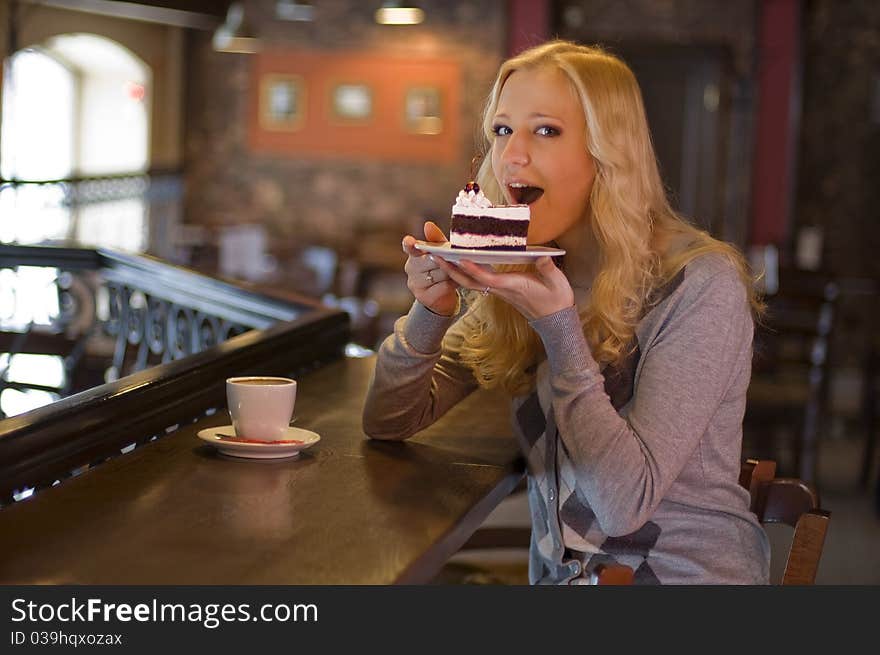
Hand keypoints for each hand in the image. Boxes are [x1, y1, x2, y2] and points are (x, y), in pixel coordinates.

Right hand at [401, 221, 459, 315]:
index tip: (410, 241)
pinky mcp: (422, 296)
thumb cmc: (443, 269)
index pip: (409, 247)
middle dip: (445, 261)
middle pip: (430, 260)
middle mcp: (410, 268)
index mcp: (414, 253)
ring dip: (450, 273)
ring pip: (437, 274)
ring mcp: (414, 283)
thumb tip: (427, 225)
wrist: (444, 296)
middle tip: (454, 262)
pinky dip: (450, 285)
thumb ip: (436, 239)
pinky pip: (441, 287)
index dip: (409, 244)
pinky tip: (452, 284)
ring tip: (454, 273)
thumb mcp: (442, 252)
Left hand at [432, 255, 573, 320]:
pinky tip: (461, 264)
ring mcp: (501, 291)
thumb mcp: (557, 282)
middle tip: (435, 256)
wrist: (556, 320)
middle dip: (452, 271)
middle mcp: (502, 290)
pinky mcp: (502, 291)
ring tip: (441, 258)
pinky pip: (480, 283)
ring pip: (473, 283)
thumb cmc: (556, 300)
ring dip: (455, 272)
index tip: (459, 259)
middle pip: (471, 282)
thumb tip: (542, 255)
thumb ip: (547, 268)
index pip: (488, 278)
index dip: (473, 270)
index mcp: (513, 286)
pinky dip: (467, 274)